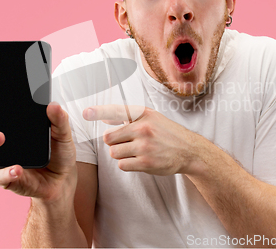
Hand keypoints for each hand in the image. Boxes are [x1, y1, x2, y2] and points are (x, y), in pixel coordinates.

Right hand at [0, 81, 76, 202]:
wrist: (62, 180)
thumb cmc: (58, 153)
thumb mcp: (63, 134)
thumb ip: (60, 120)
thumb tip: (53, 105)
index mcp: (13, 122)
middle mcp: (1, 137)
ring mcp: (0, 157)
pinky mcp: (5, 177)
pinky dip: (6, 172)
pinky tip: (16, 168)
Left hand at [83, 105, 204, 175]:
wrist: (189, 150)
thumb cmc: (167, 133)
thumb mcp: (151, 118)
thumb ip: (128, 117)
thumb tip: (105, 118)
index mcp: (143, 114)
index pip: (117, 111)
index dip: (99, 112)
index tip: (86, 113)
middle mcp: (143, 128)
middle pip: (109, 137)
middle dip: (113, 142)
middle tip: (126, 142)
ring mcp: (144, 146)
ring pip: (114, 152)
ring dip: (120, 154)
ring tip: (135, 151)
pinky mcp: (145, 163)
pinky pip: (122, 165)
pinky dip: (127, 164)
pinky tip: (139, 160)